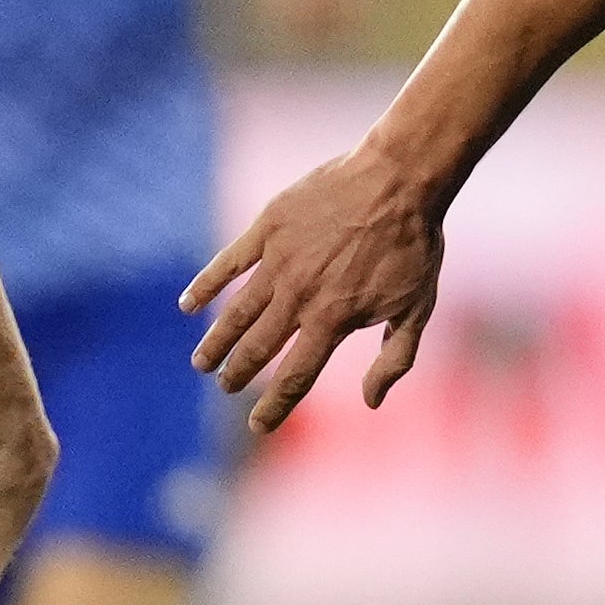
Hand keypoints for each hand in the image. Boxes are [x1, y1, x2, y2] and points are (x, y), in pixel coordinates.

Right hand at [183, 140, 442, 432]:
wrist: (400, 178)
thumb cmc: (414, 245)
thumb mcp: (416, 308)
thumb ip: (394, 359)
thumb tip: (372, 402)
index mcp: (333, 321)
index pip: (295, 377)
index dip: (273, 407)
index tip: (257, 426)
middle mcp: (299, 297)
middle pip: (258, 349)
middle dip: (238, 374)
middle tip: (225, 386)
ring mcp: (279, 262)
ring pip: (237, 313)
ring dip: (216, 342)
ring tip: (201, 363)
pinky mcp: (268, 228)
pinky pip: (228, 263)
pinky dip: (205, 286)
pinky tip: (187, 305)